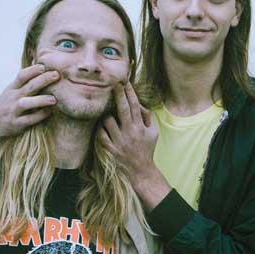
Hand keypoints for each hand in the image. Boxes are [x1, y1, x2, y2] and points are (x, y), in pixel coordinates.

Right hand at [0, 64, 57, 136]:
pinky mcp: (17, 123)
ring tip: (54, 99)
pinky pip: (29, 119)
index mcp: (13, 88)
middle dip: (42, 80)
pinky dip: (40, 115)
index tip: (44, 66)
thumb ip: (27, 82)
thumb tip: (43, 67)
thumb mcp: (13, 90)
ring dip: (41, 100)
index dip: (33, 70)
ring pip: (26, 103)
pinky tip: (50, 112)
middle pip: (29, 86)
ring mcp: (14, 110)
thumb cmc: (8, 103)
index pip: (22, 76)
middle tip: (56, 75)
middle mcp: (14, 97)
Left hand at [100, 82, 169, 210]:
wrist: (140, 170)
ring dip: (108, 115)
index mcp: (140, 127)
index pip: (135, 106)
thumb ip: (149, 118)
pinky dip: (101, 129)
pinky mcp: (110, 149)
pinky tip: (103, 127)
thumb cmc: (147, 149)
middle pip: (122, 109)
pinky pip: (101, 134)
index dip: (130, 93)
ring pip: (108, 121)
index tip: (126, 84)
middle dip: (118, 95)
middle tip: (114, 85)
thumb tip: (142, 105)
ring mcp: (119, 141)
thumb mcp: (154, 133)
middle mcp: (129, 132)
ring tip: (109, 114)